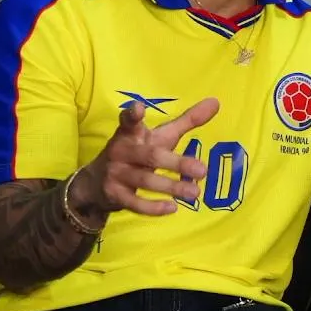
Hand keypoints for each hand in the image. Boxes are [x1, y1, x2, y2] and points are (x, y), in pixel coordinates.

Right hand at [72, 98, 219, 216]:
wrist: (94, 182)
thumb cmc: (137, 152)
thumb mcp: (160, 135)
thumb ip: (187, 121)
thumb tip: (216, 102)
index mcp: (130, 134)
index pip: (128, 121)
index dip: (132, 115)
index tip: (138, 108)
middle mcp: (121, 151)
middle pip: (150, 156)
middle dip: (176, 163)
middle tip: (203, 170)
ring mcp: (115, 174)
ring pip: (145, 181)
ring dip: (171, 187)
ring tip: (195, 193)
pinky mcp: (114, 195)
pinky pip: (134, 203)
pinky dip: (153, 208)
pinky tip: (173, 208)